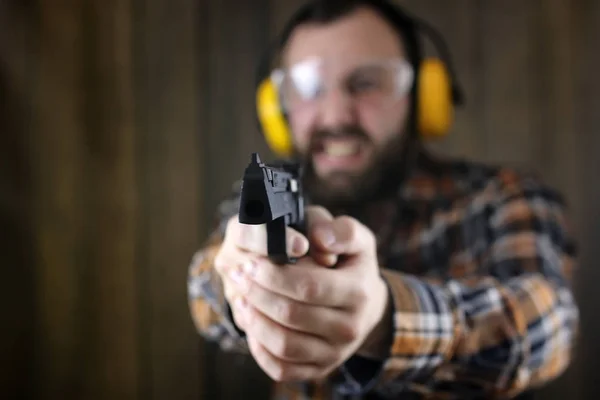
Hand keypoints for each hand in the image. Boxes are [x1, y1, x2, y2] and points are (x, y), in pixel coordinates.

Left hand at [215, 206, 389, 381]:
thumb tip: (319, 240)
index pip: (308, 286)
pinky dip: (259, 349)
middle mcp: (350, 328)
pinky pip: (282, 368)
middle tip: (240, 275)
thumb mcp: (355, 238)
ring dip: (254, 320)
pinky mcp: (320, 369)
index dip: (274, 275)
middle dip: (257, 293)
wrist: (366, 305)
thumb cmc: (351, 264)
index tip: (252, 263)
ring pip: (283, 344)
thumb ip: (340, 230)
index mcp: (358, 291)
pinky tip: (251, 324)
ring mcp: (335, 353)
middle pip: (290, 315)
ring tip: (241, 297)